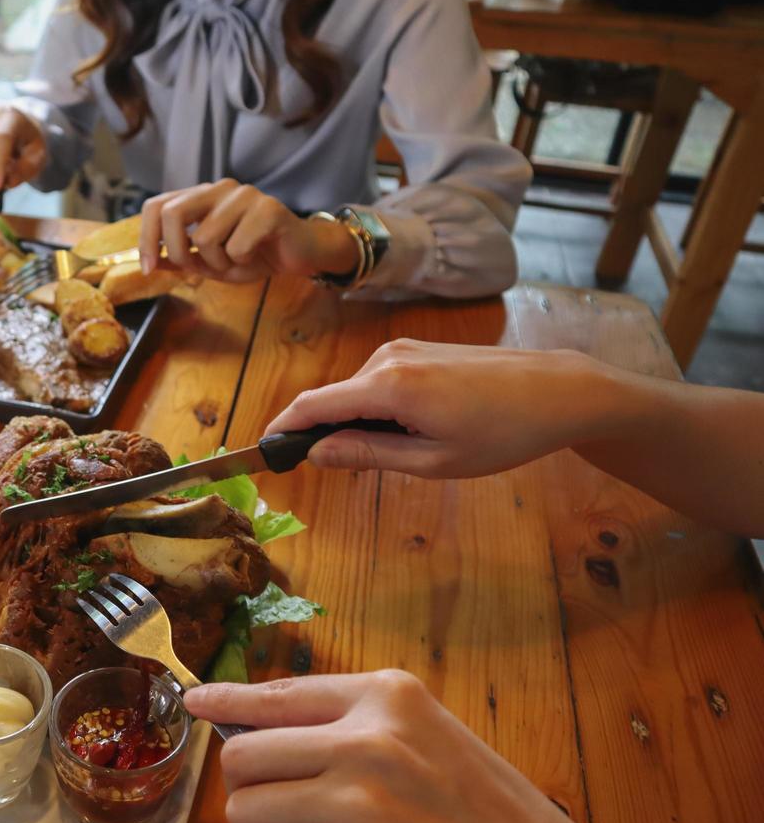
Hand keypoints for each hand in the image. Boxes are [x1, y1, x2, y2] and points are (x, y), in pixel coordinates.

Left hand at [139, 179, 358, 282]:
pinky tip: (257, 255)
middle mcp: (219, 188)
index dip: (146, 238)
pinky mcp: (268, 209)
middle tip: (195, 269)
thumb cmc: (255, 255)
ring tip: (236, 261)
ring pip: (204, 237)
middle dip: (176, 251)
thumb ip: (180, 259)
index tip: (148, 269)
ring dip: (217, 263)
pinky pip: (236, 246)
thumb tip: (150, 264)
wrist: (300, 254)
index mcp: (201, 197)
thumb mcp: (210, 262)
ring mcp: (244, 195)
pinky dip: (242, 261)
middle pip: (173, 213)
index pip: (157, 205)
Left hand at [185, 672, 726, 822]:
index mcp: (389, 696)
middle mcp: (369, 737)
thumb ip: (353, 728)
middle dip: (257, 792)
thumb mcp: (431, 741)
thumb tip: (257, 730)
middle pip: (243, 757)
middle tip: (302, 815)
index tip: (195, 701)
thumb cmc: (494, 822)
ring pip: (247, 812)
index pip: (279, 692)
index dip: (228, 703)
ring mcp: (361, 801)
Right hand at [265, 339, 621, 477]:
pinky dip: (379, 409)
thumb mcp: (432, 460)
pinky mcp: (418, 349)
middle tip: (349, 473)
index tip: (263, 454)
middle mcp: (386, 358)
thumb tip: (315, 453)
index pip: (311, 406)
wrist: (560, 391)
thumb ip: (366, 454)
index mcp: (387, 386)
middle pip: (331, 400)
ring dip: (359, 423)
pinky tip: (418, 429)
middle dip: (326, 434)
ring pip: (356, 393)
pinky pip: (378, 382)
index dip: (282, 430)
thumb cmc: (503, 434)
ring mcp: (402, 349)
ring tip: (407, 451)